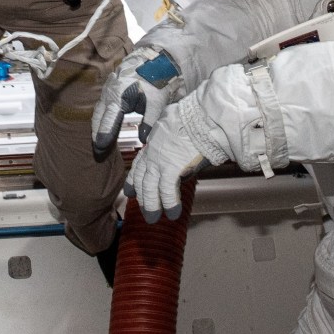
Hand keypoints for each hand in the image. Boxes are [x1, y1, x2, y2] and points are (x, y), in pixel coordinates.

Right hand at [91, 41, 183, 158]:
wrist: (156, 59)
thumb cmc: (156, 79)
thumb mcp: (156, 103)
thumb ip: (148, 123)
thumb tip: (143, 141)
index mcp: (119, 96)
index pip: (108, 120)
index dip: (103, 135)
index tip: (100, 148)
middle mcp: (110, 92)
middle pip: (98, 116)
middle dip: (97, 132)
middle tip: (98, 150)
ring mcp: (109, 88)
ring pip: (100, 109)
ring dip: (99, 124)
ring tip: (100, 140)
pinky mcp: (112, 86)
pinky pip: (104, 103)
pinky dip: (103, 114)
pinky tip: (107, 122)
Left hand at [126, 95, 230, 221]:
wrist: (203, 116)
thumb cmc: (195, 115)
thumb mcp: (173, 119)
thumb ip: (169, 130)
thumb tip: (173, 133)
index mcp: (153, 141)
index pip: (139, 164)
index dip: (134, 179)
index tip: (130, 190)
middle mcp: (152, 153)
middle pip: (142, 179)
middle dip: (141, 196)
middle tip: (143, 209)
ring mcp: (160, 162)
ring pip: (150, 189)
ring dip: (151, 205)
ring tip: (153, 219)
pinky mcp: (171, 169)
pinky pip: (167, 192)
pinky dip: (170, 204)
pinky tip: (173, 214)